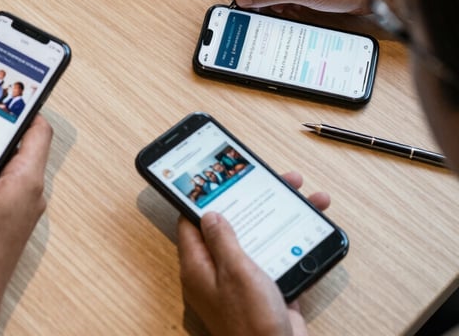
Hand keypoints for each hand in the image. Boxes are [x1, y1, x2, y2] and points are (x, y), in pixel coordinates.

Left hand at [177, 172, 330, 335]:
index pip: (192, 223)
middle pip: (232, 227)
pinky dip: (291, 241)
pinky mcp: (268, 292)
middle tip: (275, 180)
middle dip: (253, 202)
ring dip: (279, 217)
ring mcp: (243, 283)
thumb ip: (221, 239)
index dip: (202, 199)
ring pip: (259, 239)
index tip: (217, 178)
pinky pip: (277, 258)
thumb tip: (208, 213)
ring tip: (304, 196)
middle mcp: (218, 273)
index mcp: (199, 267)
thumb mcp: (234, 271)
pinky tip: (309, 226)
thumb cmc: (251, 322)